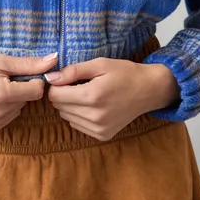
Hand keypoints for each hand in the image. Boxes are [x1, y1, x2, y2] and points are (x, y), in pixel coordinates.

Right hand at [0, 48, 59, 135]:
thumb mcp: (1, 60)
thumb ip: (30, 64)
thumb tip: (54, 60)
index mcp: (2, 94)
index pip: (37, 90)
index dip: (32, 79)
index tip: (18, 73)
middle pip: (27, 100)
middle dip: (20, 89)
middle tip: (0, 80)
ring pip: (19, 110)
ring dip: (13, 100)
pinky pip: (8, 118)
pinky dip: (4, 109)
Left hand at [44, 58, 180, 140]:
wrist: (149, 90)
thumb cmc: (125, 73)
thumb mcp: (100, 64)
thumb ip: (73, 71)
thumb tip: (49, 78)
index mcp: (92, 96)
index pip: (55, 95)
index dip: (57, 84)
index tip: (67, 77)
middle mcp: (95, 116)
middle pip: (59, 107)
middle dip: (64, 94)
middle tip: (80, 85)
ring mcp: (99, 129)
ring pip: (66, 117)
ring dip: (71, 106)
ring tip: (88, 95)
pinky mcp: (102, 135)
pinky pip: (77, 125)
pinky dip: (80, 115)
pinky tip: (94, 106)